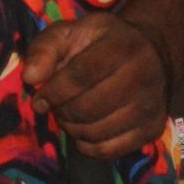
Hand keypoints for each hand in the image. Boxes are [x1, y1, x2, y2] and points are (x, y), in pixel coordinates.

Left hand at [21, 12, 171, 160]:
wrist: (150, 52)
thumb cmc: (101, 43)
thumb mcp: (70, 33)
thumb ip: (44, 49)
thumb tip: (30, 78)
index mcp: (121, 47)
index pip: (80, 76)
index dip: (53, 92)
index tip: (39, 100)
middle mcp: (143, 76)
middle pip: (87, 108)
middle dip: (62, 112)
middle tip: (57, 107)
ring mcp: (151, 105)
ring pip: (97, 132)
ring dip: (74, 129)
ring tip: (71, 116)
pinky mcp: (153, 129)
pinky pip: (111, 150)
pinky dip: (89, 146)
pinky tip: (85, 131)